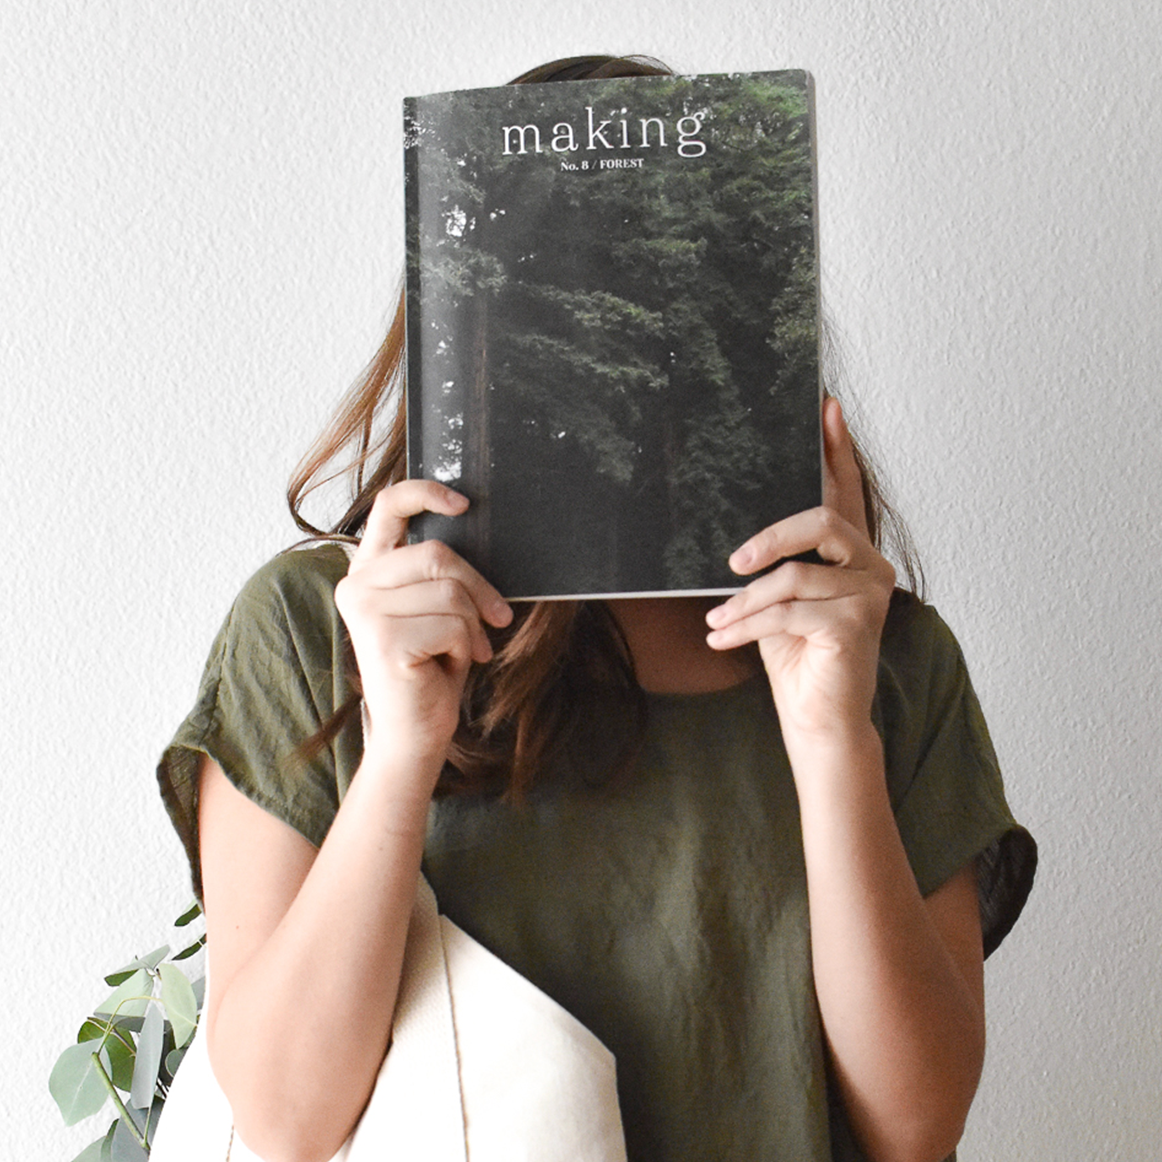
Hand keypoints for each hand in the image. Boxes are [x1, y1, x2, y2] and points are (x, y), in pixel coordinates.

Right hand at [333, 481, 512, 775]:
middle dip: (479, 588)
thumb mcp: (437, 607)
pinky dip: (465, 646)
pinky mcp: (384, 639)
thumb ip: (441, 572)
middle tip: (497, 619)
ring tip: (463, 650)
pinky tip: (448, 666)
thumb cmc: (431, 666)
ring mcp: (365, 611)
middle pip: (439, 555)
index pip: (388, 506)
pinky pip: (452, 624)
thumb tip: (471, 530)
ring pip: (451, 592)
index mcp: (368, 569)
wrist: (416, 730)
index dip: (426, 493)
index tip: (463, 504)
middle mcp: (357, 585)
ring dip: (472, 625)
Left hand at [705, 399, 895, 743]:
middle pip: (820, 523)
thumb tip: (737, 538)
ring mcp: (869, 596)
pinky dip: (747, 626)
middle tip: (733, 561)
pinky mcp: (857, 626)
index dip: (837, 451)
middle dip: (768, 539)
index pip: (847, 494)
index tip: (826, 408)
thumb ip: (776, 564)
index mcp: (853, 554)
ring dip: (744, 602)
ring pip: (792, 578)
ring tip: (717, 621)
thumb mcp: (779, 601)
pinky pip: (786, 613)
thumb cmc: (796, 657)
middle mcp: (871, 567)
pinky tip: (723, 638)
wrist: (818, 719)